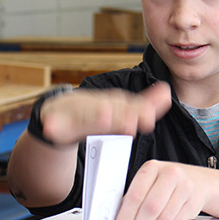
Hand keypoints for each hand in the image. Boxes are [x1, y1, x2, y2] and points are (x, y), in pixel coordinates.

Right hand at [40, 81, 171, 145]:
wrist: (60, 111)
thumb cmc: (96, 112)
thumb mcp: (121, 108)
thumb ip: (144, 105)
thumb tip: (167, 92)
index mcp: (113, 105)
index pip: (128, 108)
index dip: (138, 113)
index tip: (148, 119)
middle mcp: (96, 106)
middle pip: (108, 110)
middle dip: (120, 116)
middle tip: (130, 123)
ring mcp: (75, 113)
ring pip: (85, 115)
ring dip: (93, 117)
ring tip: (103, 116)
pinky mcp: (55, 121)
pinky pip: (53, 124)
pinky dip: (53, 125)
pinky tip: (51, 127)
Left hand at [113, 160, 206, 219]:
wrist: (197, 181)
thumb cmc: (167, 181)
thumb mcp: (148, 181)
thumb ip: (134, 197)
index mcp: (153, 167)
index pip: (136, 194)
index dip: (125, 216)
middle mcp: (171, 174)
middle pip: (151, 207)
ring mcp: (185, 188)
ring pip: (163, 218)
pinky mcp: (193, 203)